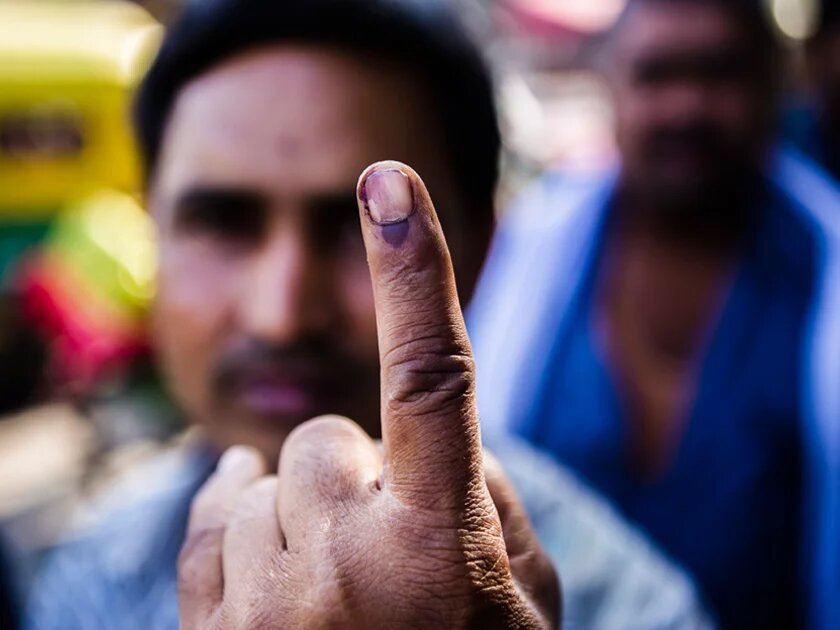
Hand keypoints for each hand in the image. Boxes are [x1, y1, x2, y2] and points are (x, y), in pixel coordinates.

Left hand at [178, 162, 559, 628]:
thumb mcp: (526, 597)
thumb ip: (488, 496)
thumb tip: (430, 435)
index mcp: (441, 548)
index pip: (431, 377)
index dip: (415, 271)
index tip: (390, 183)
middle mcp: (344, 564)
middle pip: (332, 437)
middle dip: (364, 475)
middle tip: (394, 547)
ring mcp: (265, 602)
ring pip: (271, 474)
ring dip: (311, 510)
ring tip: (345, 587)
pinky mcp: (212, 625)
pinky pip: (212, 506)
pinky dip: (239, 510)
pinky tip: (268, 548)